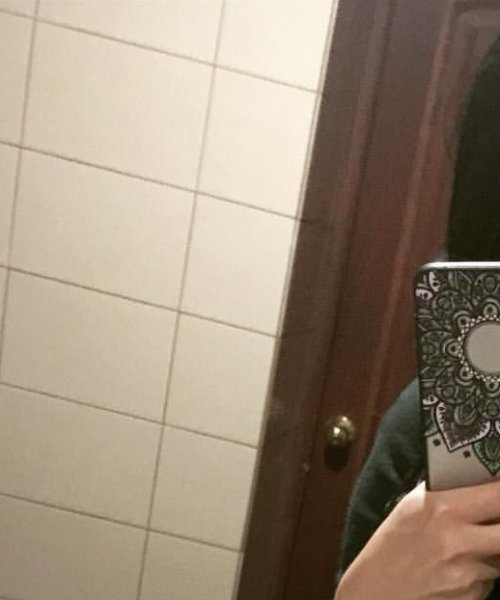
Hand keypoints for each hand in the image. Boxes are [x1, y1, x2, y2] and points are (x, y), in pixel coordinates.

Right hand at [335, 480, 499, 599]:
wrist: (377, 589)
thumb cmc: (391, 543)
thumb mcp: (411, 505)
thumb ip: (445, 491)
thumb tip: (474, 477)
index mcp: (443, 509)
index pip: (497, 494)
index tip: (499, 489)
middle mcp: (460, 540)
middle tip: (493, 516)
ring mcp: (469, 571)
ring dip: (492, 547)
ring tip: (466, 544)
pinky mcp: (473, 594)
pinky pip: (490, 576)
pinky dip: (480, 570)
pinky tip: (457, 566)